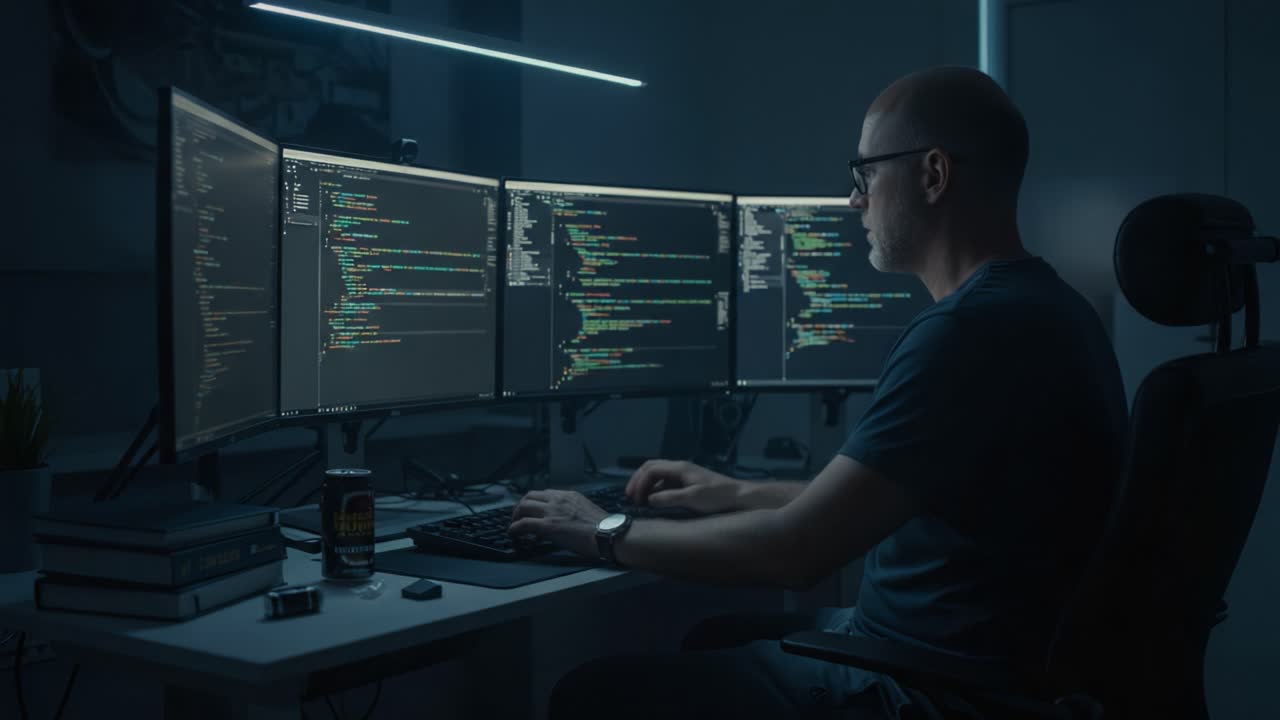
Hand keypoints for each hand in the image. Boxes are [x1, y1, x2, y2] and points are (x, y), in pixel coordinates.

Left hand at [507, 490, 607, 558]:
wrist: (607, 534)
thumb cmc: (603, 527)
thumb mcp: (586, 510)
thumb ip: (573, 510)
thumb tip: (566, 519)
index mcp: (569, 495)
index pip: (544, 493)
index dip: (535, 502)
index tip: (532, 510)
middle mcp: (558, 499)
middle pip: (530, 496)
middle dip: (521, 506)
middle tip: (519, 516)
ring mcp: (552, 512)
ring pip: (524, 507)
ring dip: (516, 516)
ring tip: (514, 525)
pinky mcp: (548, 526)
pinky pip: (524, 524)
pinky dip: (515, 528)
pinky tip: (512, 533)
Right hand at [624, 459, 742, 513]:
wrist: (739, 497)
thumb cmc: (717, 497)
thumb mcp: (692, 499)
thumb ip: (669, 498)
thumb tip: (649, 500)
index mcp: (679, 468)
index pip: (650, 469)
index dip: (639, 483)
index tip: (634, 499)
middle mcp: (680, 467)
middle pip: (651, 467)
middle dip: (638, 480)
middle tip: (630, 496)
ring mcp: (684, 474)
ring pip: (658, 474)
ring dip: (646, 484)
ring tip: (640, 499)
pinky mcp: (689, 482)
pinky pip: (666, 481)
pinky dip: (656, 489)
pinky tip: (655, 500)